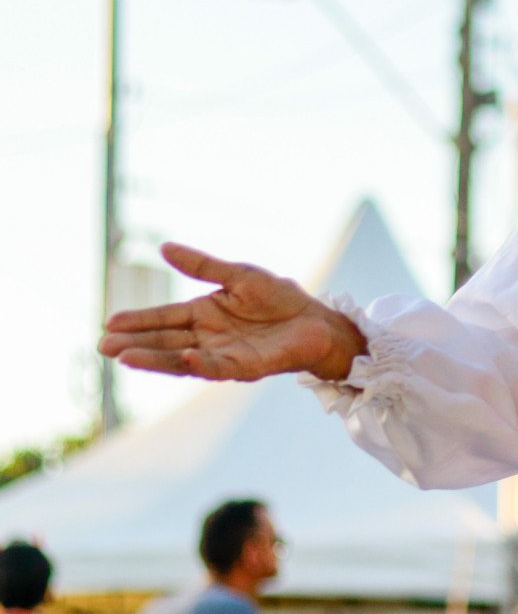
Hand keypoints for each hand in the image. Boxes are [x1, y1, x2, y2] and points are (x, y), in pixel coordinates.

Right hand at [98, 242, 366, 382]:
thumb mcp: (238, 276)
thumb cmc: (279, 298)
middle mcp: (207, 337)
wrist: (316, 319)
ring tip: (126, 357)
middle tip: (105, 346)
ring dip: (155, 359)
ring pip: (181, 358)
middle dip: (135, 344)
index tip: (109, 322)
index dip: (138, 321)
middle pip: (164, 342)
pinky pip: (218, 366)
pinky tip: (183, 355)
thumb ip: (202, 266)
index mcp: (203, 315)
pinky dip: (199, 362)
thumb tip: (164, 247)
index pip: (163, 318)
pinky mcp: (245, 367)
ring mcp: (224, 353)